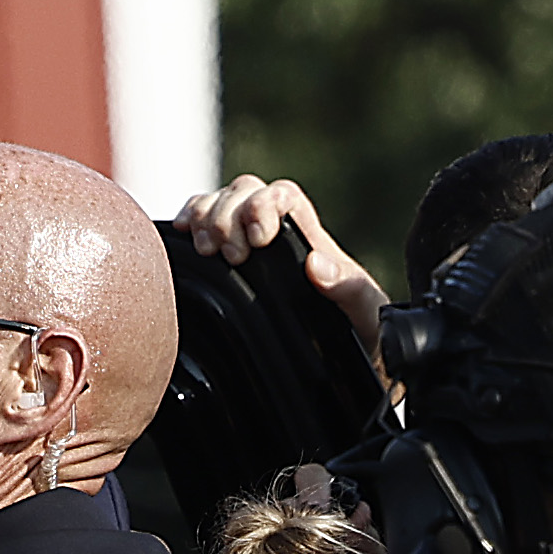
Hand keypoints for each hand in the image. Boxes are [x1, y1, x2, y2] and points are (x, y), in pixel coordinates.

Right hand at [174, 176, 390, 355]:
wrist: (349, 361)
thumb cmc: (360, 337)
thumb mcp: (367, 316)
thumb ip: (349, 289)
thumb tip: (317, 263)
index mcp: (312, 241)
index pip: (283, 195)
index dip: (264, 204)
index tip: (258, 238)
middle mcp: (278, 235)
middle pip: (245, 192)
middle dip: (228, 215)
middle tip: (230, 254)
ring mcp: (249, 244)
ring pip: (220, 201)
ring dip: (205, 217)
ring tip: (206, 250)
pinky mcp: (225, 261)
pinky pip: (201, 222)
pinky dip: (189, 219)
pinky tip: (186, 235)